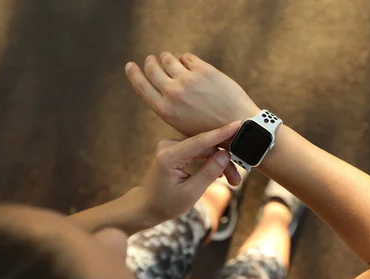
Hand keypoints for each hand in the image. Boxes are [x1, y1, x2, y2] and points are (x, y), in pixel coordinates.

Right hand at [125, 52, 259, 136]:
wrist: (239, 126)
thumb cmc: (212, 130)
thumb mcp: (183, 125)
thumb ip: (170, 106)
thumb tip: (163, 88)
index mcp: (165, 110)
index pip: (141, 86)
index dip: (134, 74)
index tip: (130, 65)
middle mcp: (173, 93)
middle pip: (152, 68)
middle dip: (151, 61)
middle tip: (153, 59)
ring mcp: (188, 80)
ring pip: (168, 59)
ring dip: (168, 58)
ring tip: (170, 60)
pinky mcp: (203, 71)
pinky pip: (187, 57)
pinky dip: (186, 59)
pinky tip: (189, 63)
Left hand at [140, 121, 241, 222]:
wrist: (148, 206)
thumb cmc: (166, 203)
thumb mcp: (191, 193)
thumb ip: (208, 173)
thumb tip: (226, 155)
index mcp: (169, 156)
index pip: (200, 141)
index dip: (221, 133)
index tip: (239, 124)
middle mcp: (169, 146)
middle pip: (206, 148)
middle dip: (224, 162)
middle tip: (236, 180)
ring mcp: (172, 146)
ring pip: (205, 150)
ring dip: (219, 164)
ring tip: (232, 181)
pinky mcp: (177, 149)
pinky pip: (199, 151)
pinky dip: (211, 162)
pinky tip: (220, 173)